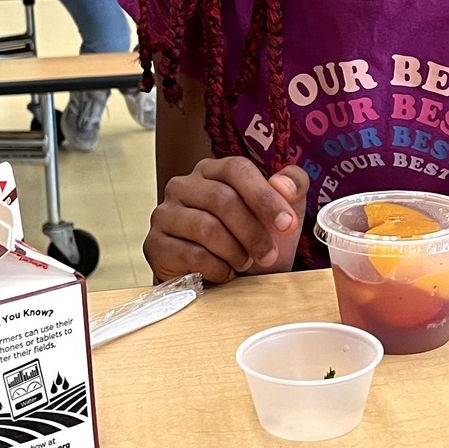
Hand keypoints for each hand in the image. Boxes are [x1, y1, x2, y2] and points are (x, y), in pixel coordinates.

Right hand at [144, 157, 308, 283]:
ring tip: (246, 263)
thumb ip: (293, 185)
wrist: (227, 277)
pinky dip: (217, 268)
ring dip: (235, 251)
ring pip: (206, 228)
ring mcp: (165, 213)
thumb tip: (284, 186)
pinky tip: (226, 272)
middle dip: (253, 232)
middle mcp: (184, 185)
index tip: (287, 224)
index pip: (238, 169)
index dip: (265, 197)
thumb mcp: (283, 209)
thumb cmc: (254, 236)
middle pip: (222, 200)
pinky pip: (190, 254)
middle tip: (269, 255)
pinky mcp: (154, 244)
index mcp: (214, 169)